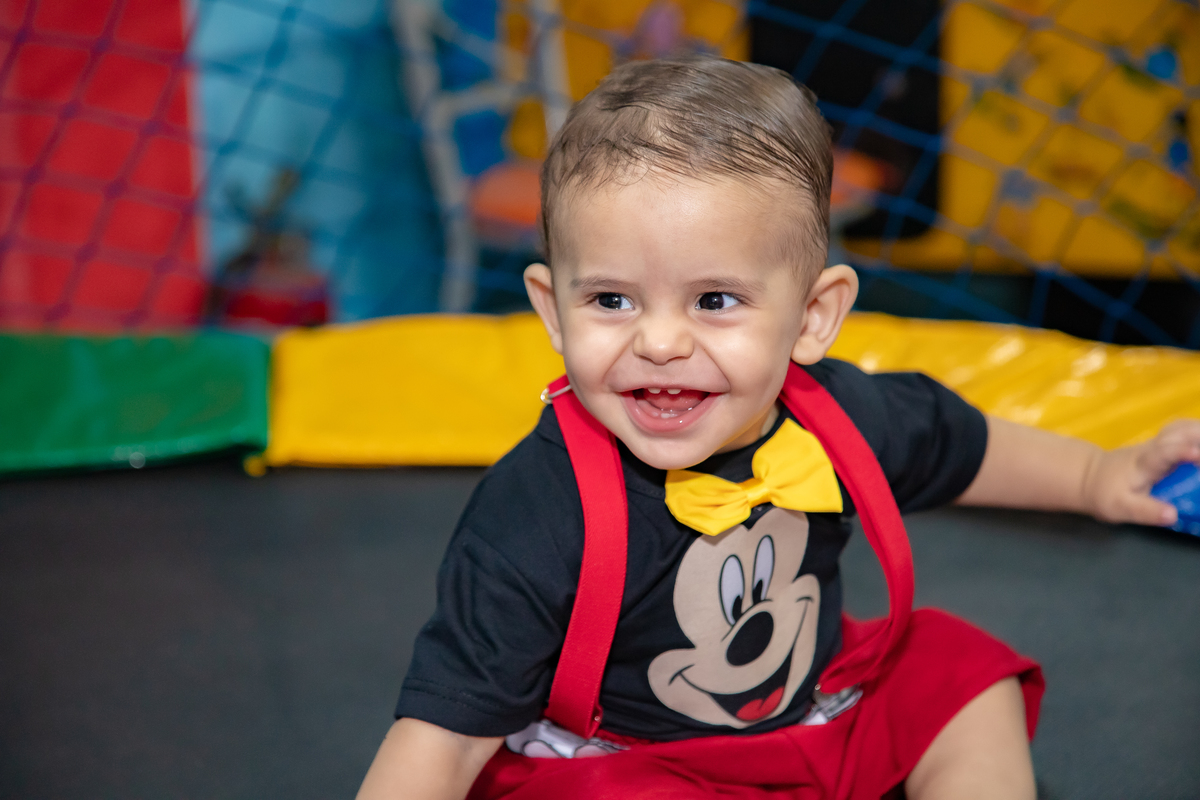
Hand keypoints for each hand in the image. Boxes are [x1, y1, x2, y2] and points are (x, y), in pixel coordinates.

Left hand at [1082, 419, 1199, 526]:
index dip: (1182, 452)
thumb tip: (1173, 515)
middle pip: (1179, 432)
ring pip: (1184, 427)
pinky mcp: (1164, 443)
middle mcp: (1153, 447)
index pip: (1163, 453)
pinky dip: (1199, 432)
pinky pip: (1186, 431)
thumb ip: (1146, 511)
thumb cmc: (1105, 493)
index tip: (1198, 454)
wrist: (1090, 476)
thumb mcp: (1120, 508)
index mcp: (1143, 463)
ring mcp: (1159, 442)